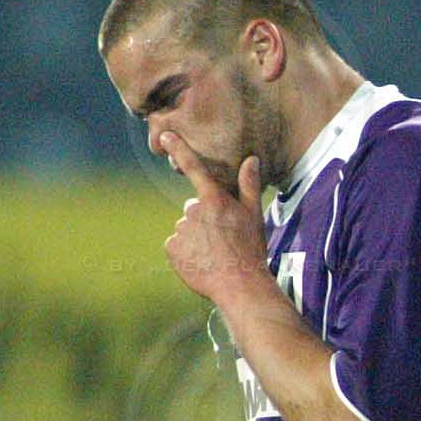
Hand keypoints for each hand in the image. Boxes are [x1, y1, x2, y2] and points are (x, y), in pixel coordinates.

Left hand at [162, 136, 267, 305]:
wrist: (239, 285)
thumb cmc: (251, 250)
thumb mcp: (255, 216)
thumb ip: (250, 186)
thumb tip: (251, 159)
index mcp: (215, 200)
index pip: (195, 169)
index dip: (180, 150)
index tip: (165, 136)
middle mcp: (193, 211)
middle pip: (194, 208)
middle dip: (204, 219)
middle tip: (223, 238)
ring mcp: (180, 229)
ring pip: (186, 227)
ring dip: (196, 237)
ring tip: (214, 253)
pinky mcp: (171, 247)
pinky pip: (176, 244)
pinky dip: (186, 251)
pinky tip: (202, 261)